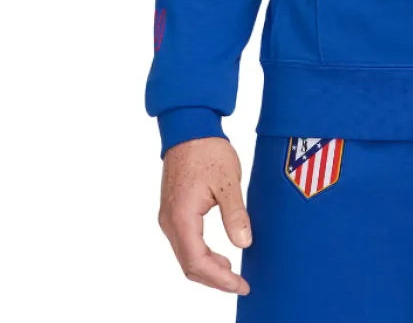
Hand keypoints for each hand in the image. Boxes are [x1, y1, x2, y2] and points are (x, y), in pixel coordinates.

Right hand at [158, 136, 252, 294]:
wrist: (189, 127)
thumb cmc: (208, 151)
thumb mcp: (228, 182)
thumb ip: (235, 215)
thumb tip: (244, 243)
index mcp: (182, 216)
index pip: (197, 261)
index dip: (219, 279)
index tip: (240, 284)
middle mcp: (169, 222)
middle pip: (189, 265)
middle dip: (214, 280)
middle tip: (240, 284)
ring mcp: (168, 217)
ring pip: (185, 256)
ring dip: (208, 269)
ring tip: (232, 272)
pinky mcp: (173, 212)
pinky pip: (185, 243)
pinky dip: (201, 255)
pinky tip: (220, 255)